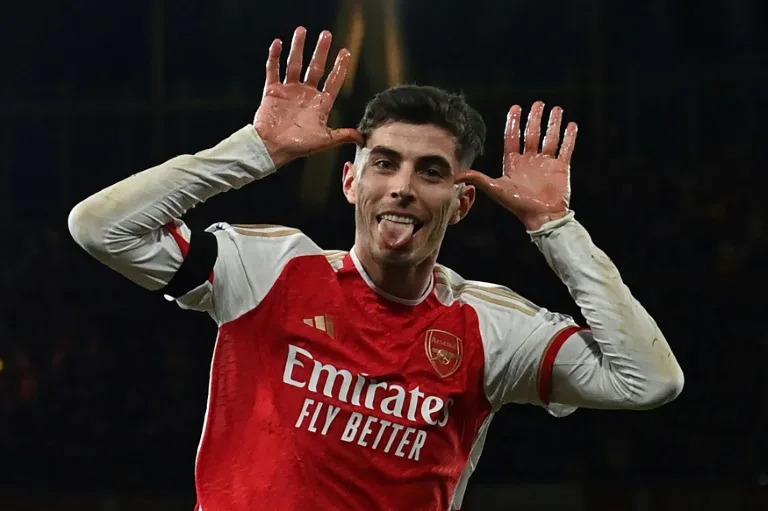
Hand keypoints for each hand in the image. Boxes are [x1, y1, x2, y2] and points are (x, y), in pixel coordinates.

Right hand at [254, 27, 362, 167]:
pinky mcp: (273, 91)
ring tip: (302, 30)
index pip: (333, 81)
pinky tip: (278, 43)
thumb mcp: (325, 141)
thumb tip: (362, 137)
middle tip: (327, 35)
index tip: (346, 52)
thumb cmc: (298, 146)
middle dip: (321, 51)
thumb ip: (342, 135)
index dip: (339, 67)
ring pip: (295, 64)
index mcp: (319, 104)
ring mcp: (289, 91)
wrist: (272, 148)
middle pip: (315, 67)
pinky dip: (274, 57)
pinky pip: (273, 70)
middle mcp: (305, 94)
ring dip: (298, 47)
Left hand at [458, 102, 577, 230]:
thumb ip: (478, 179)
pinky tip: (572, 124)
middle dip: (535, 119)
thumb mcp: (496, 189)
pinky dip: (569, 137)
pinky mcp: (561, 168)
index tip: (516, 107)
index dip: (513, 122)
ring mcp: (546, 163)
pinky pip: (566, 149)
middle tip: (539, 103)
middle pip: (532, 134)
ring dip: (553, 124)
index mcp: (514, 163)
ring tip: (556, 109)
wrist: (541, 217)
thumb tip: (456, 174)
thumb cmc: (518, 205)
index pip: (513, 137)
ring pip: (550, 138)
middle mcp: (530, 161)